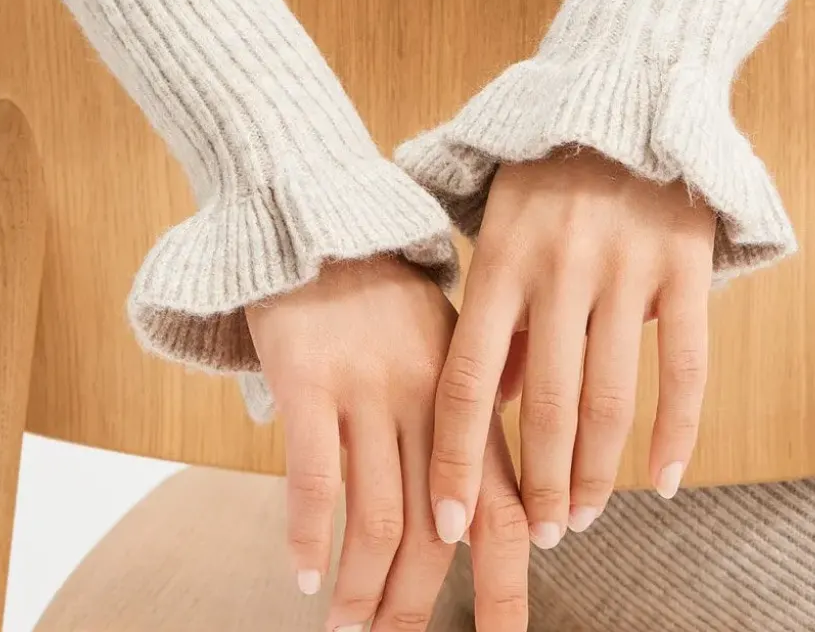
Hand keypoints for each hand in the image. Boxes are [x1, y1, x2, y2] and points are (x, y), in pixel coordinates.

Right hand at [245, 250, 531, 631]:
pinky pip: (316, 477)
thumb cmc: (383, 295)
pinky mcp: (309, 378)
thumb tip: (505, 513)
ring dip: (364, 591)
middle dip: (421, 609)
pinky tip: (306, 575)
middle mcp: (428, 398)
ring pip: (380, 518)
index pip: (504, 510)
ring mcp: (368, 389)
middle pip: (442, 531)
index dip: (508, 585)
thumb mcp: (447, 344)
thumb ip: (471, 421)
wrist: (320, 220)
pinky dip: (313, 537)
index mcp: (468, 397)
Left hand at [428, 146, 716, 547]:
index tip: (451, 523)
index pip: (468, 379)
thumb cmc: (550, 171)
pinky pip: (685, 367)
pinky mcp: (685, 264)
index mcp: (501, 257)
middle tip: (537, 536)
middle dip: (538, 486)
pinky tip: (665, 479)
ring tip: (581, 517)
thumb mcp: (501, 225)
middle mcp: (560, 266)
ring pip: (610, 400)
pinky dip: (678, 433)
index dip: (458, 457)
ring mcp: (626, 266)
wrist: (628, 87)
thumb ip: (495, 313)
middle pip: (545, 406)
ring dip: (595, 474)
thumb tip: (490, 406)